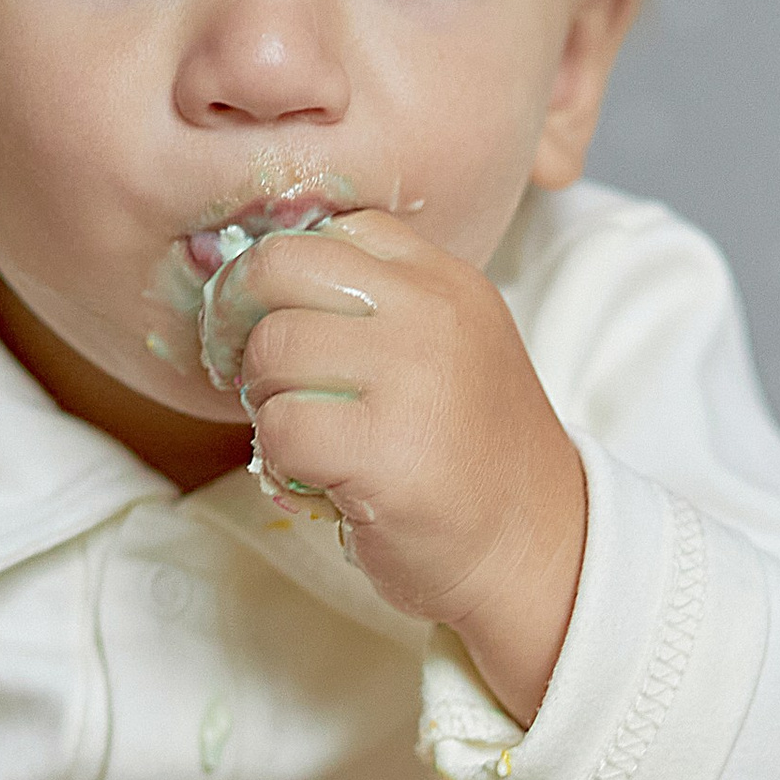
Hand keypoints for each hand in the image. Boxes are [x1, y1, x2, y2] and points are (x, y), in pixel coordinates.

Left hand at [221, 210, 586, 720]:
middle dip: (242, 321)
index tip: (279, 324)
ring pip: (271, 350)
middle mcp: (432, 313)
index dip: (281, 277)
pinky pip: (279, 428)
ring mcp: (412, 378)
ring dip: (263, 401)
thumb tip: (250, 288)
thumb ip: (375, 310)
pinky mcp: (384, 450)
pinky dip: (278, 462)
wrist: (536, 549)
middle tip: (255, 374)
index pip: (331, 230)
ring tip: (302, 435)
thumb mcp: (448, 349)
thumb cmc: (470, 456)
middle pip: (279, 268)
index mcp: (445, 280)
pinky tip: (315, 480)